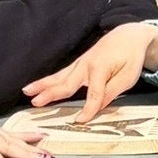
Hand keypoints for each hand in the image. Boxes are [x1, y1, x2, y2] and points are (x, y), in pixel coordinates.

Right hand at [24, 22, 157, 123]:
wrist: (128, 35)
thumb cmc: (131, 57)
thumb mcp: (128, 77)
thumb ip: (112, 92)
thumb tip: (98, 108)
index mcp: (101, 68)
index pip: (94, 93)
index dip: (88, 108)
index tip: (80, 121)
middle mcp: (86, 65)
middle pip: (67, 83)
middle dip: (51, 94)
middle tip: (35, 103)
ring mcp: (80, 63)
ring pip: (58, 77)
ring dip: (42, 85)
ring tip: (27, 92)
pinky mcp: (77, 64)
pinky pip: (60, 74)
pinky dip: (47, 80)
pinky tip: (36, 86)